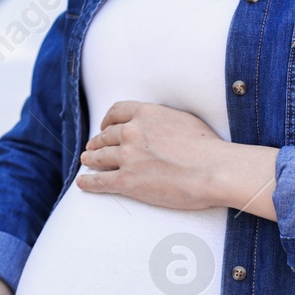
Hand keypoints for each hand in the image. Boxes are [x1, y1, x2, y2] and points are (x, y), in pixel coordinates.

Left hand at [77, 100, 279, 218]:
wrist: (212, 170)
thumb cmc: (208, 147)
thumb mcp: (184, 120)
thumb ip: (164, 120)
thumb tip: (159, 126)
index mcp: (146, 114)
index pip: (118, 112)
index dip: (108, 120)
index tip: (105, 126)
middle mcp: (131, 132)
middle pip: (106, 135)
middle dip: (98, 141)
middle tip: (93, 147)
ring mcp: (127, 156)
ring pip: (99, 156)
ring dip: (90, 158)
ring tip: (86, 160)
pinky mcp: (126, 181)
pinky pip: (100, 181)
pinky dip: (88, 182)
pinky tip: (82, 183)